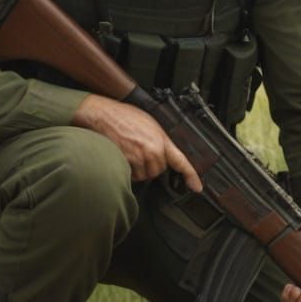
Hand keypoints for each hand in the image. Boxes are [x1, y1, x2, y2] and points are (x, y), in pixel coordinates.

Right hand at [72, 93, 201, 190]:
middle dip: (150, 165)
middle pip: (158, 171)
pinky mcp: (127, 162)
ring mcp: (140, 157)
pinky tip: (123, 156)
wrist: (104, 114)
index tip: (197, 187)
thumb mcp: (149, 123)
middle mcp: (153, 150)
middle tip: (140, 151)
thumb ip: (159, 140)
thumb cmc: (123, 116)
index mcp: (161, 139)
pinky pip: (132, 175)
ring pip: (144, 175)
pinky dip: (128, 170)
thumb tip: (163, 152)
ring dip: (138, 170)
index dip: (191, 176)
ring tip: (130, 152)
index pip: (181, 161)